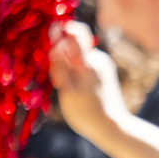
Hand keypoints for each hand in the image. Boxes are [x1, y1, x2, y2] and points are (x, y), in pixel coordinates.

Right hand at [49, 22, 127, 140]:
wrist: (112, 127)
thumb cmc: (86, 112)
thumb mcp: (67, 89)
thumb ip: (60, 64)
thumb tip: (55, 39)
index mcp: (89, 62)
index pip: (76, 33)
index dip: (61, 30)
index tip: (46, 36)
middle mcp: (98, 59)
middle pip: (75, 44)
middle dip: (60, 52)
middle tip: (52, 73)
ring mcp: (102, 65)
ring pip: (78, 56)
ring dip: (65, 64)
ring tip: (61, 85)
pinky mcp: (103, 73)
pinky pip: (83, 64)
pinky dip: (73, 71)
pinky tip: (70, 87)